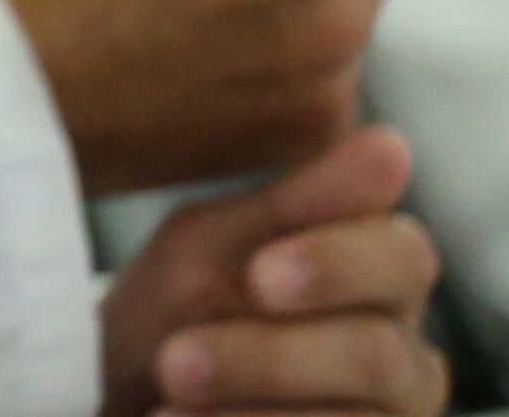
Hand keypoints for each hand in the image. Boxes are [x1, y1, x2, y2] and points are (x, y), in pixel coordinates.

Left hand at [100, 126, 448, 416]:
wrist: (133, 392)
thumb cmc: (182, 308)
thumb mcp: (213, 247)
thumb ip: (296, 205)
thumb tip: (390, 145)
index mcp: (379, 277)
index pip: (403, 256)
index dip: (337, 263)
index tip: (259, 272)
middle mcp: (402, 353)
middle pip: (377, 353)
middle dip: (266, 358)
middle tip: (174, 360)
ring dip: (249, 409)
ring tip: (166, 401)